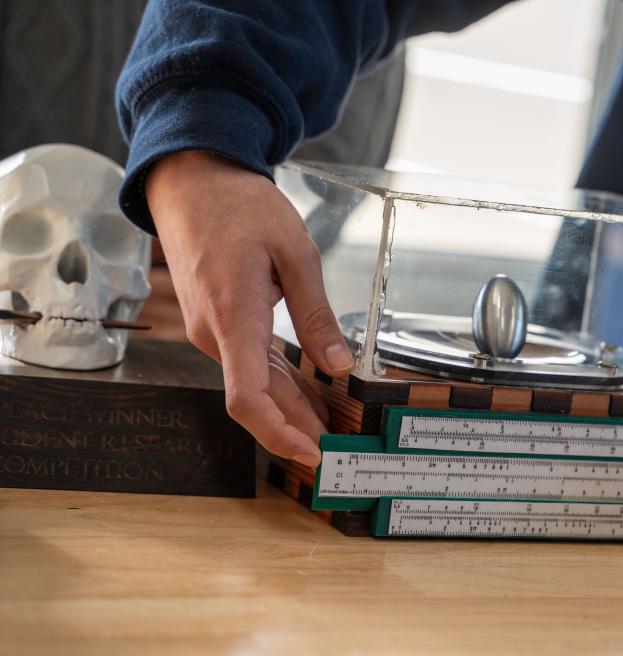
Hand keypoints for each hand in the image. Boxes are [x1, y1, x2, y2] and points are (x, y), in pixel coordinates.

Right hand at [146, 151, 353, 466]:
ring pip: (255, 385)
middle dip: (297, 431)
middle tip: (340, 452)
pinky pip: (250, 365)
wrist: (192, 184)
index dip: (279, 435)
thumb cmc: (241, 208)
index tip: (313, 455)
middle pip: (257, 401)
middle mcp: (215, 335)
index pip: (247, 399)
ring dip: (291, 410)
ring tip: (334, 431)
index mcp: (233, 318)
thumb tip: (338, 365)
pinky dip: (280, 385)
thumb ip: (316, 314)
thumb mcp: (295, 253)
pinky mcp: (218, 324)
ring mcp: (212, 332)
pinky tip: (310, 398)